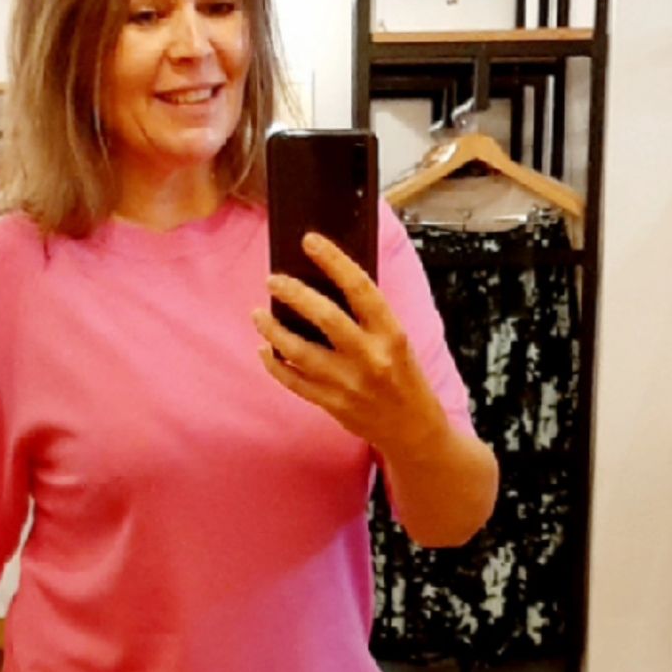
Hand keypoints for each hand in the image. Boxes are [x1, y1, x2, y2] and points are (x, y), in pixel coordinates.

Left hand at [253, 231, 447, 464]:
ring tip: (258, 314)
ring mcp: (349, 384)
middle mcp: (370, 357)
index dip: (333, 260)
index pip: (360, 288)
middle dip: (294, 294)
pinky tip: (265, 349)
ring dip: (274, 330)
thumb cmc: (405, 377)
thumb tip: (327, 283)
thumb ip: (368, 316)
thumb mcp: (397, 340)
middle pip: (325, 318)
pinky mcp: (332, 404)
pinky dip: (275, 365)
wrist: (413, 429)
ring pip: (301, 352)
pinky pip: (294, 382)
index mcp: (391, 334)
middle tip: (273, 280)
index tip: (310, 241)